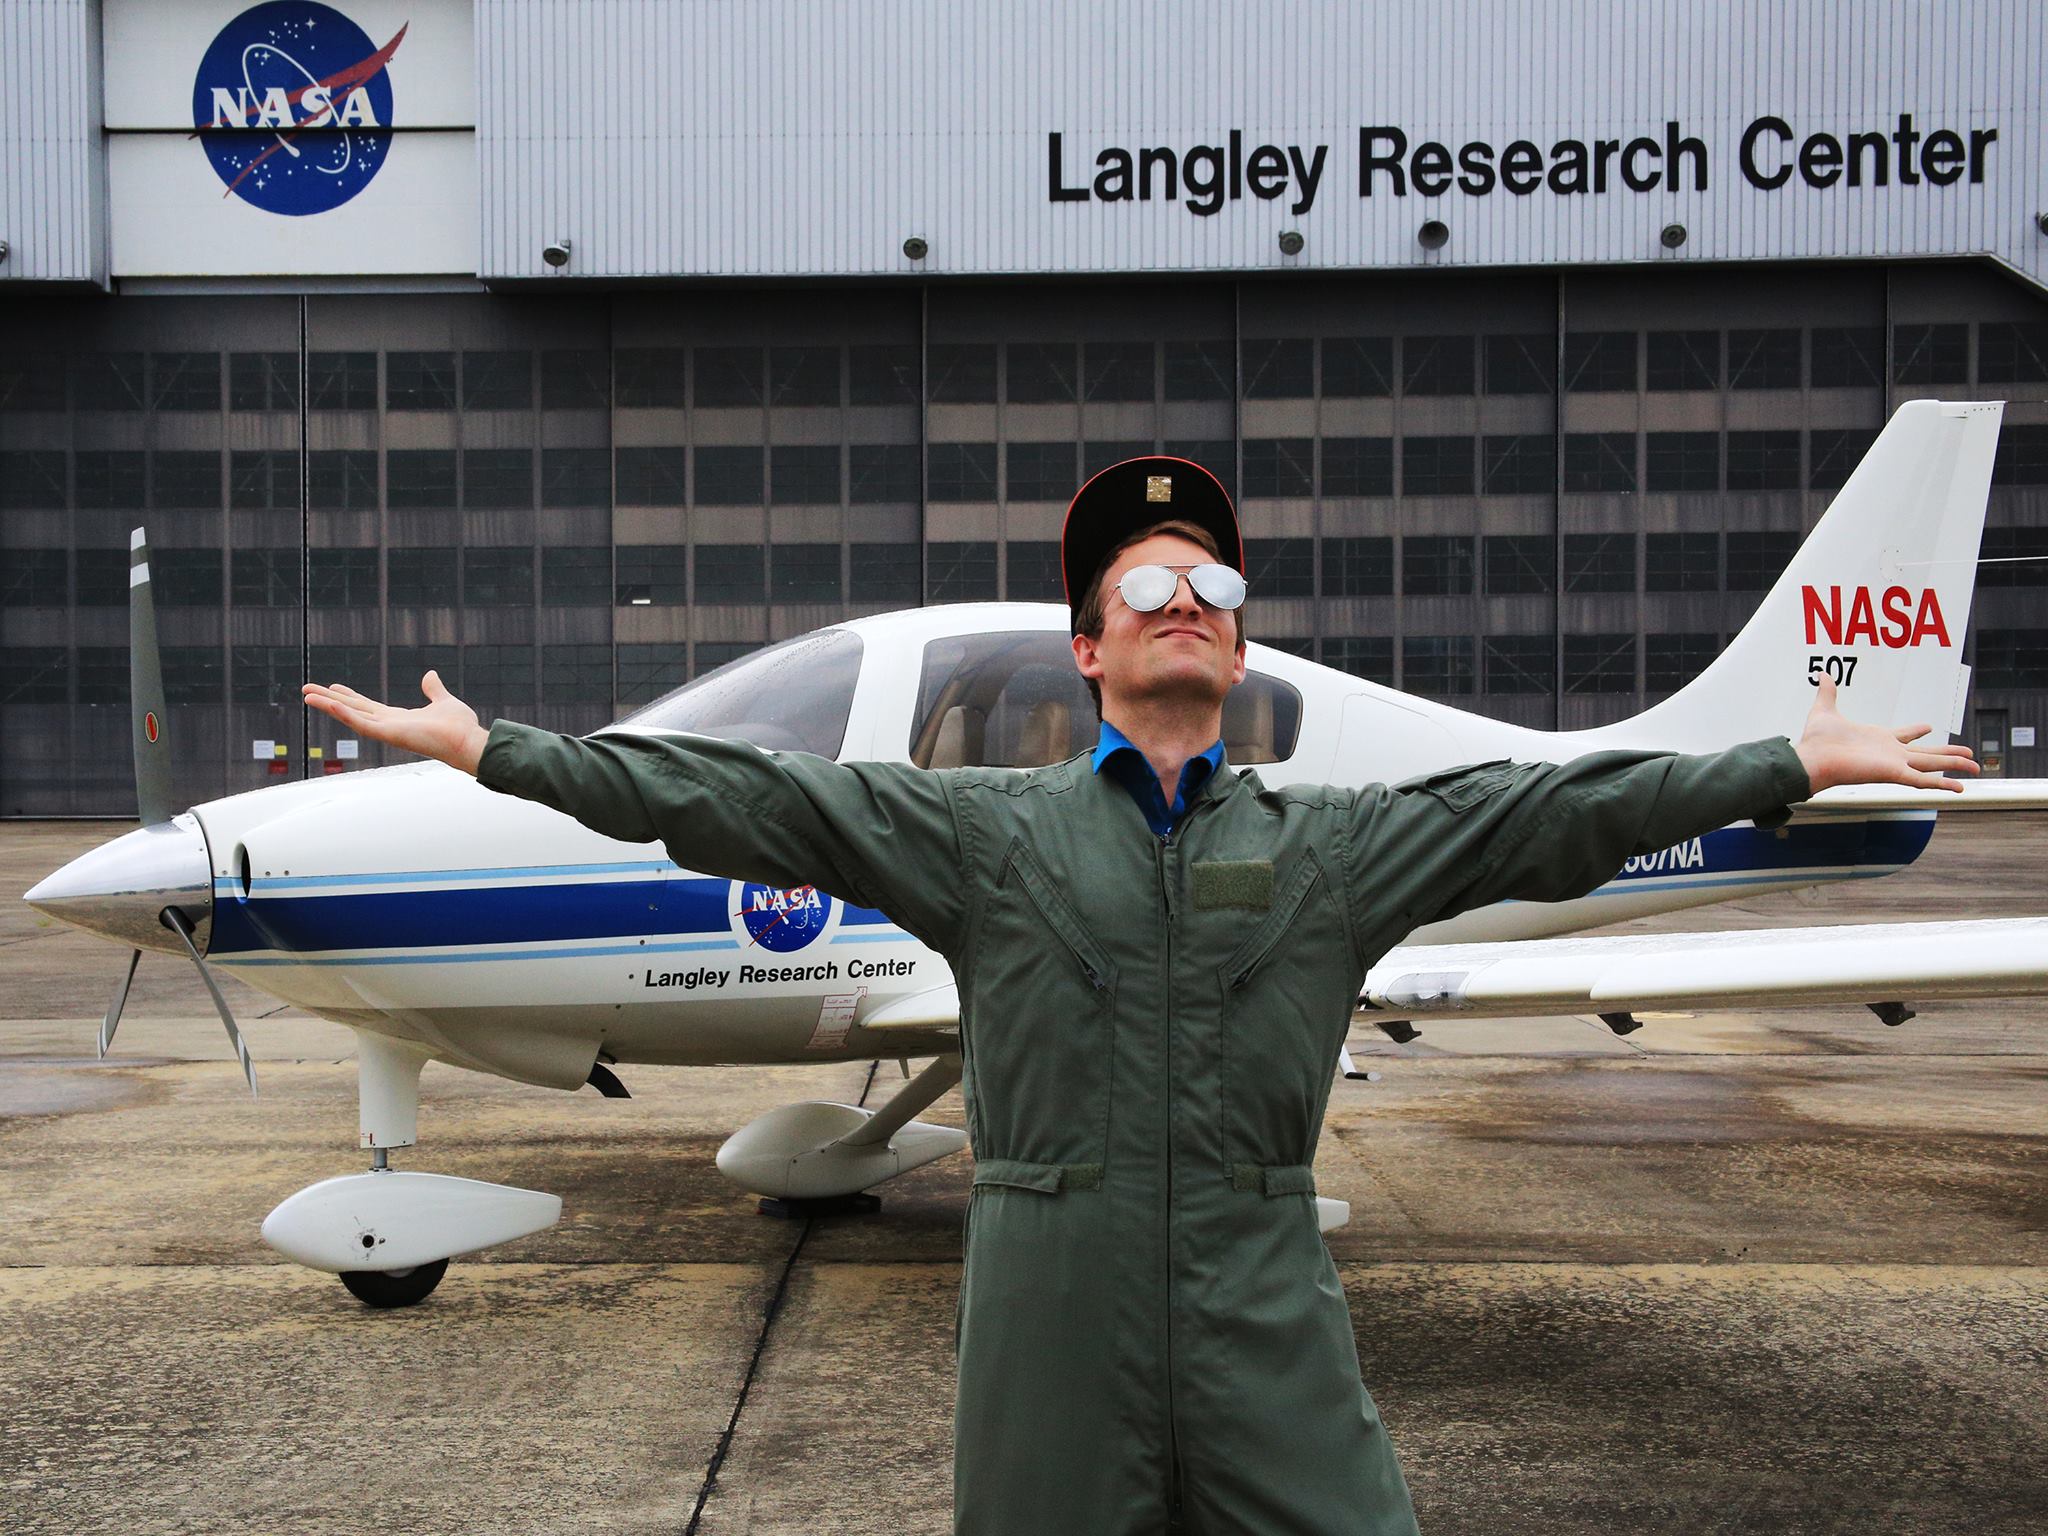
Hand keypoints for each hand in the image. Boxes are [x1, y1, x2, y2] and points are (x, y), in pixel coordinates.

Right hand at [302, 671, 490, 775]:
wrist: (467, 741)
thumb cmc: (460, 727)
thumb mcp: (443, 701)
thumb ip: (434, 689)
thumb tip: (429, 675)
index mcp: (399, 718)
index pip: (368, 706)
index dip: (350, 697)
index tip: (335, 688)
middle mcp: (389, 725)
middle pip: (353, 710)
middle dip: (330, 700)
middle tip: (308, 691)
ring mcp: (387, 731)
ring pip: (350, 716)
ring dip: (328, 706)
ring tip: (307, 696)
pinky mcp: (389, 734)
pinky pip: (362, 724)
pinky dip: (345, 714)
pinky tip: (329, 703)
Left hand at [1793, 676, 1977, 794]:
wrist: (1811, 758)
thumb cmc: (1815, 741)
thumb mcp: (1825, 710)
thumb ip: (1828, 692)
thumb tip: (1822, 674)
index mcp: (1878, 739)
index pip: (1904, 735)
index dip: (1917, 731)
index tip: (1929, 727)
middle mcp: (1890, 753)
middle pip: (1927, 753)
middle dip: (1949, 753)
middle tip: (1969, 753)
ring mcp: (1894, 764)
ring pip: (1932, 765)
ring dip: (1955, 765)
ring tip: (1976, 766)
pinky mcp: (1893, 773)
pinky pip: (1923, 780)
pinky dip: (1942, 784)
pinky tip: (1960, 787)